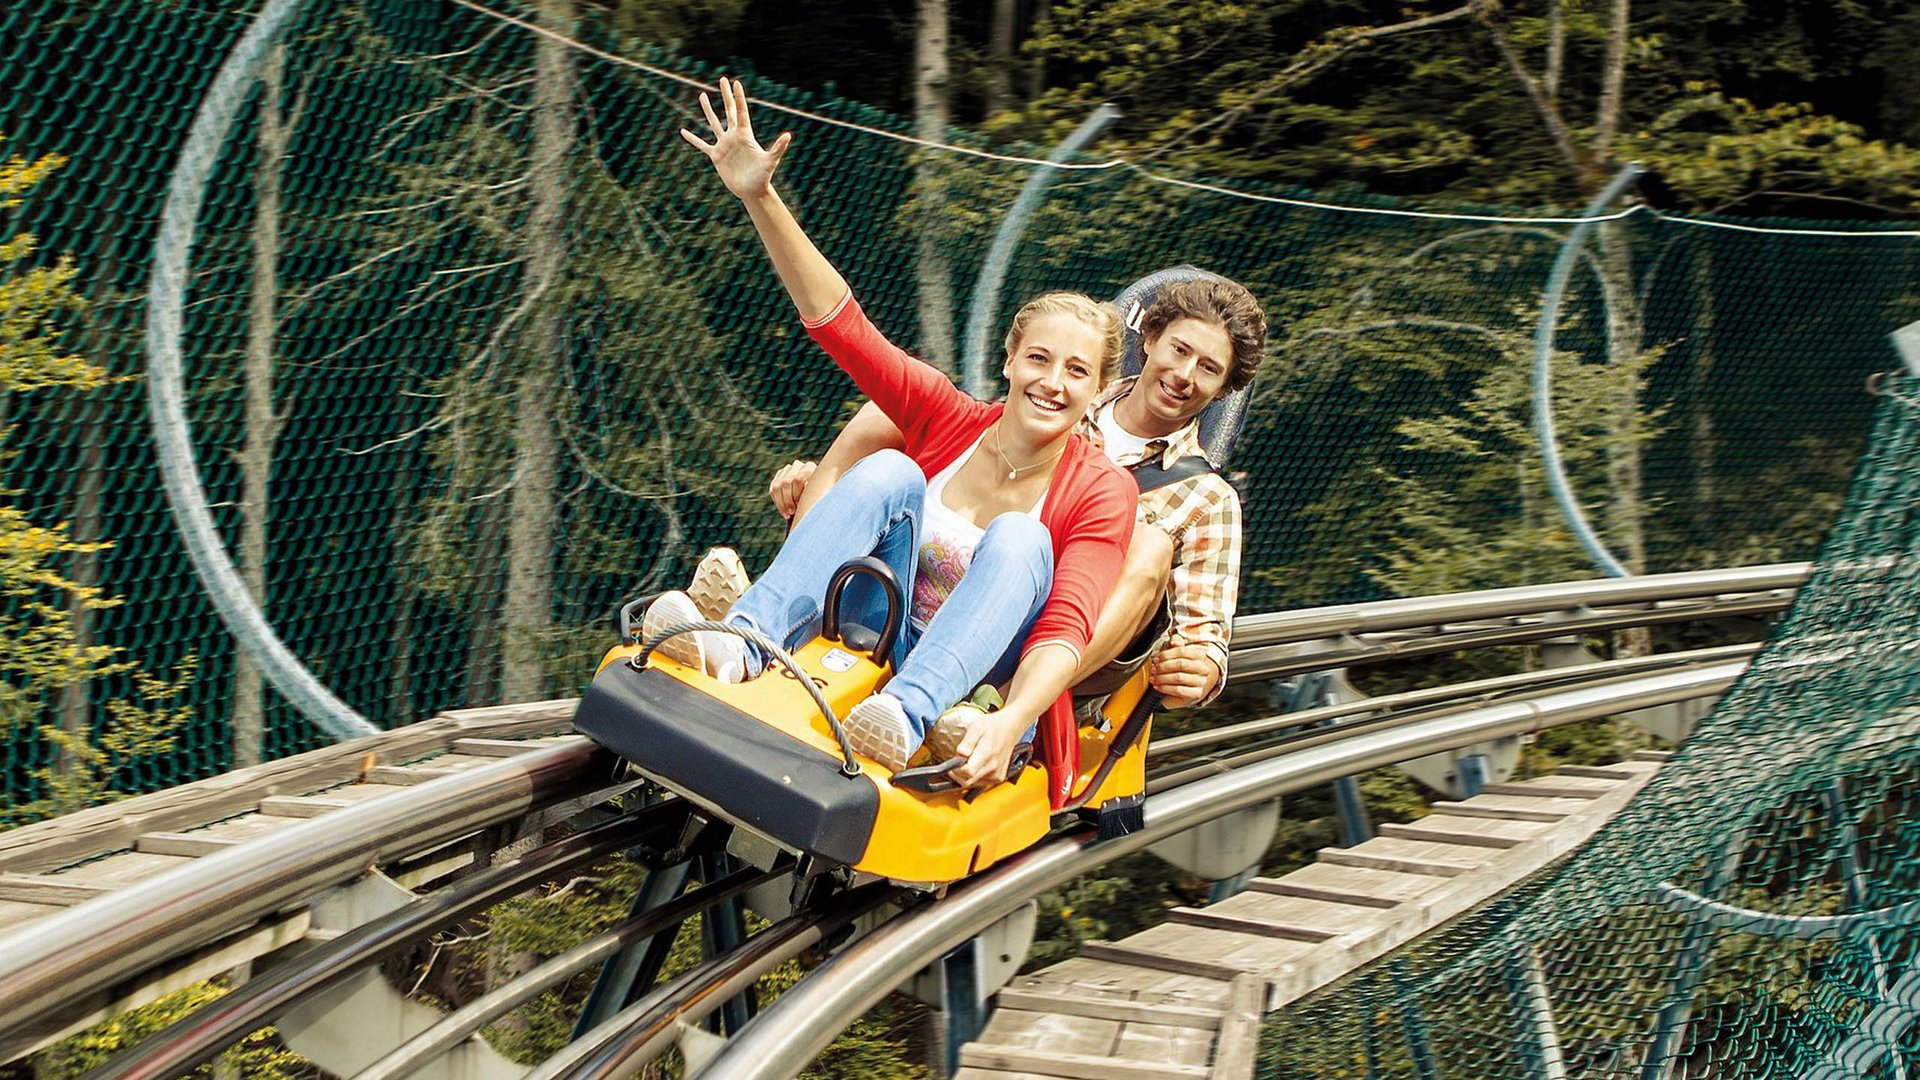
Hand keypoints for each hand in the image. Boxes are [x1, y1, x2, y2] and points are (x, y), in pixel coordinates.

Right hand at [679, 76, 790, 201]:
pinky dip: (693, 139)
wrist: (752, 191)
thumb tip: (788, 135)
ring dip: (708, 109)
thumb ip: (778, 148)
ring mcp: (724, 145)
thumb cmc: (763, 176)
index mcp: (745, 134)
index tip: (735, 82)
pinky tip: (683, 131)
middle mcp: (734, 136)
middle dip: (726, 95)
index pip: (741, 111)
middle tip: (722, 79)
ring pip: (713, 123)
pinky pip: (702, 145)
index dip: (738, 97)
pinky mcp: (716, 156)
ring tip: (702, 95)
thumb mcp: (770, 161)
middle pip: (729, 110)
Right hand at [769, 459, 818, 520]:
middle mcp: (797, 466)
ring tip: (788, 514)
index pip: (797, 479)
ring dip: (782, 502)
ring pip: (778, 485)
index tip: (797, 508)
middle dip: (788, 500)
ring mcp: (787, 469)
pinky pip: (773, 489)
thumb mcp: (819, 495)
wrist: (817, 489)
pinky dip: (777, 502)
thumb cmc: (819, 495)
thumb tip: (803, 509)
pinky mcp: (779, 475)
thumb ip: (812, 497)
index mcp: (809, 467)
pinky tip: (783, 511)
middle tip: (792, 512)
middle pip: (786, 482)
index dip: (796, 495)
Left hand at [949, 708, 1029, 789]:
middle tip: (958, 760)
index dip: (956, 769)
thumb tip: (960, 753)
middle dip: (958, 772)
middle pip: (967, 781)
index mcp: (987, 754)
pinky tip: (975, 765)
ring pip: (972, 784)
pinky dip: (973, 777)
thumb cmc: (994, 727)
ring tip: (968, 760)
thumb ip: (967, 742)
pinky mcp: (998, 779)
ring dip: (965, 775)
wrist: (1010, 729)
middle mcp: (993, 768)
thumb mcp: (976, 727)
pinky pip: (979, 783)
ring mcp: (996, 775)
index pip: (967, 772)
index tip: (953, 762)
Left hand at [1150, 635, 1221, 708]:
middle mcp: (1203, 668)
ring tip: (1153, 678)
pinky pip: (1178, 690)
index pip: (1182, 651)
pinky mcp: (1196, 694)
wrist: (1187, 687)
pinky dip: (1165, 688)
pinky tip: (1158, 686)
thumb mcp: (1177, 653)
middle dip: (1163, 667)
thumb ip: (1175, 642)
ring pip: (1179, 678)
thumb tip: (1174, 641)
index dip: (1166, 654)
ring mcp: (1201, 682)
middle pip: (1180, 664)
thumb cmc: (1180, 668)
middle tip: (1153, 669)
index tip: (1156, 658)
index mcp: (1199, 655)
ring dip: (1162, 678)